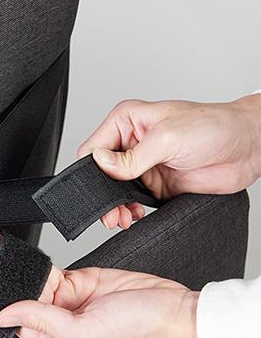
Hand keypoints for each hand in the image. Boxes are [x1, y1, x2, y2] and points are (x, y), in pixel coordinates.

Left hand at [0, 218, 201, 337]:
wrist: (175, 310)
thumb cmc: (139, 333)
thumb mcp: (84, 333)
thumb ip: (42, 321)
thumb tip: (5, 316)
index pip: (13, 315)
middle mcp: (54, 328)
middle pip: (16, 292)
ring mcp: (65, 304)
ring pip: (27, 276)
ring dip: (8, 255)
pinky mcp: (76, 283)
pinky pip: (46, 268)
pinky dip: (29, 256)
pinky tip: (10, 245)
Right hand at [77, 95, 260, 229]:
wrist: (249, 146)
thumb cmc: (214, 127)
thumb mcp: (167, 138)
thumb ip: (132, 156)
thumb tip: (101, 163)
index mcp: (127, 121)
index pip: (94, 146)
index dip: (92, 168)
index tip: (98, 187)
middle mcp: (132, 142)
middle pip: (100, 171)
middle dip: (102, 193)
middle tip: (109, 212)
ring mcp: (144, 164)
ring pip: (115, 189)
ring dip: (115, 205)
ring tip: (121, 217)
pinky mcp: (157, 184)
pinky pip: (134, 200)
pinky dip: (130, 211)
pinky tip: (135, 215)